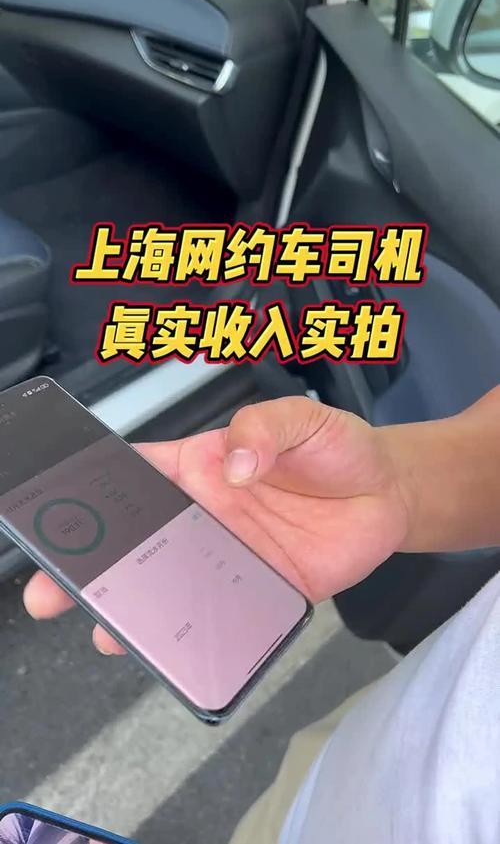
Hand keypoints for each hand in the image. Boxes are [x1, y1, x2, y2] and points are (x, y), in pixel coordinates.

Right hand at [24, 396, 411, 653]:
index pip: (136, 476)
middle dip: (96, 566)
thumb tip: (232, 466)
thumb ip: (262, 430)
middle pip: (139, 541)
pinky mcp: (263, 590)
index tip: (63, 512)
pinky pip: (226, 616)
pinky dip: (203, 634)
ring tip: (110, 631)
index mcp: (200, 466)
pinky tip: (183, 649)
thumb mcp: (300, 417)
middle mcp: (206, 515)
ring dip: (140, 610)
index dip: (96, 491)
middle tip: (57, 589)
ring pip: (172, 587)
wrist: (388, 491)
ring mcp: (230, 556)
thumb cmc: (336, 446)